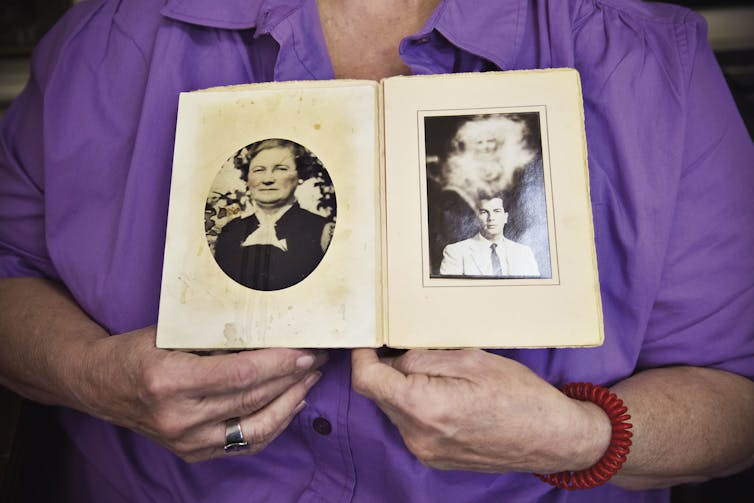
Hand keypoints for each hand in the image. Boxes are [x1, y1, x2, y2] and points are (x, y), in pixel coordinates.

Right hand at [73, 326, 325, 461]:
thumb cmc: (136, 351)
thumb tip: (269, 333)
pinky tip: (291, 404)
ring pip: (256, 427)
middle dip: (293, 377)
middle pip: (253, 399)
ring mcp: (186, 441)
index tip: (305, 349)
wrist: (100, 385)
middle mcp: (179, 417)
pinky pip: (246, 444)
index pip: (240, 375)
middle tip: (317, 357)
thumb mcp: (171, 333)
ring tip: (311, 378)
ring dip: (291, 402)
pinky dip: (274, 424)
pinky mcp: (193, 453)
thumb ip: (215, 337)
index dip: (279, 363)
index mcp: (170, 381)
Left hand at [352, 348, 609, 472]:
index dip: (361, 356)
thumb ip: (423, 358)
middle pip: (380, 395)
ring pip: (395, 409)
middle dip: (388, 369)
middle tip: (410, 346)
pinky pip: (411, 424)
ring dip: (404, 387)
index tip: (367, 339)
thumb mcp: (470, 359)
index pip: (368, 381)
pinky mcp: (434, 458)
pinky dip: (417, 405)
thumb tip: (394, 357)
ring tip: (438, 371)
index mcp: (424, 408)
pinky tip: (445, 393)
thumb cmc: (519, 394)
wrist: (552, 439)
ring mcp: (425, 451)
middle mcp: (417, 436)